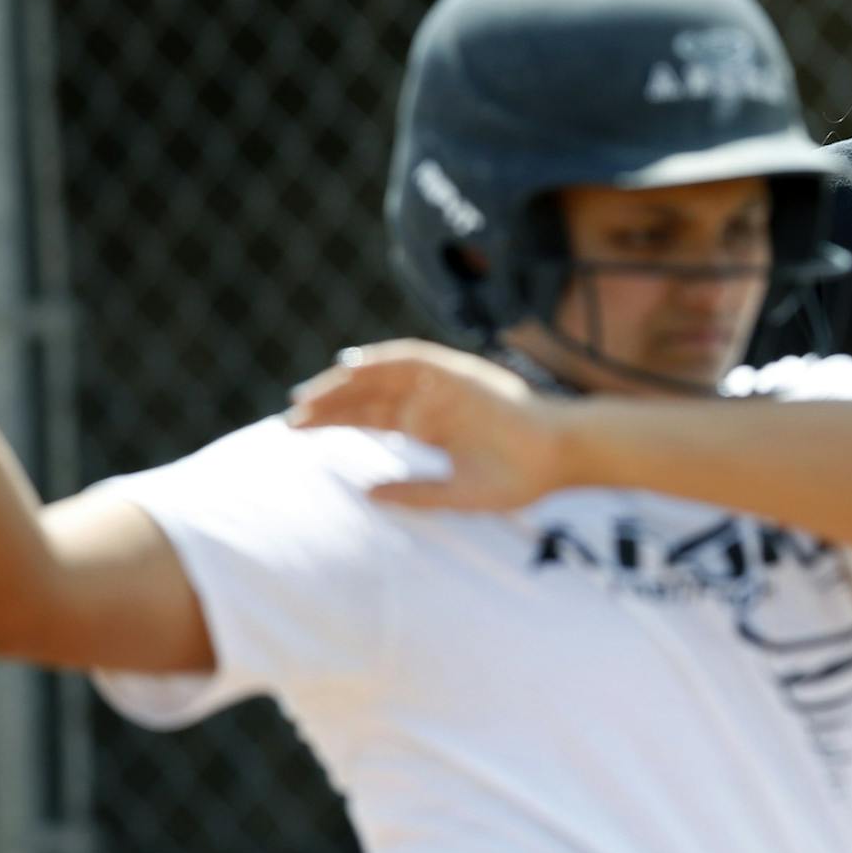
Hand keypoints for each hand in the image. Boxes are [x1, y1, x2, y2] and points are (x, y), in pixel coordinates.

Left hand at [286, 340, 572, 510]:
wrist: (561, 459)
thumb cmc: (519, 477)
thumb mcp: (455, 494)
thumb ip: (413, 492)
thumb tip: (367, 493)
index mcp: (431, 425)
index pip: (372, 416)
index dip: (335, 419)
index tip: (298, 427)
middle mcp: (432, 400)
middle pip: (369, 395)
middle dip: (329, 404)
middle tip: (290, 416)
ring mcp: (445, 384)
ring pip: (383, 375)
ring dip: (346, 382)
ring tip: (309, 396)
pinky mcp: (459, 373)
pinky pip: (414, 359)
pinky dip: (382, 359)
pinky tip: (352, 366)